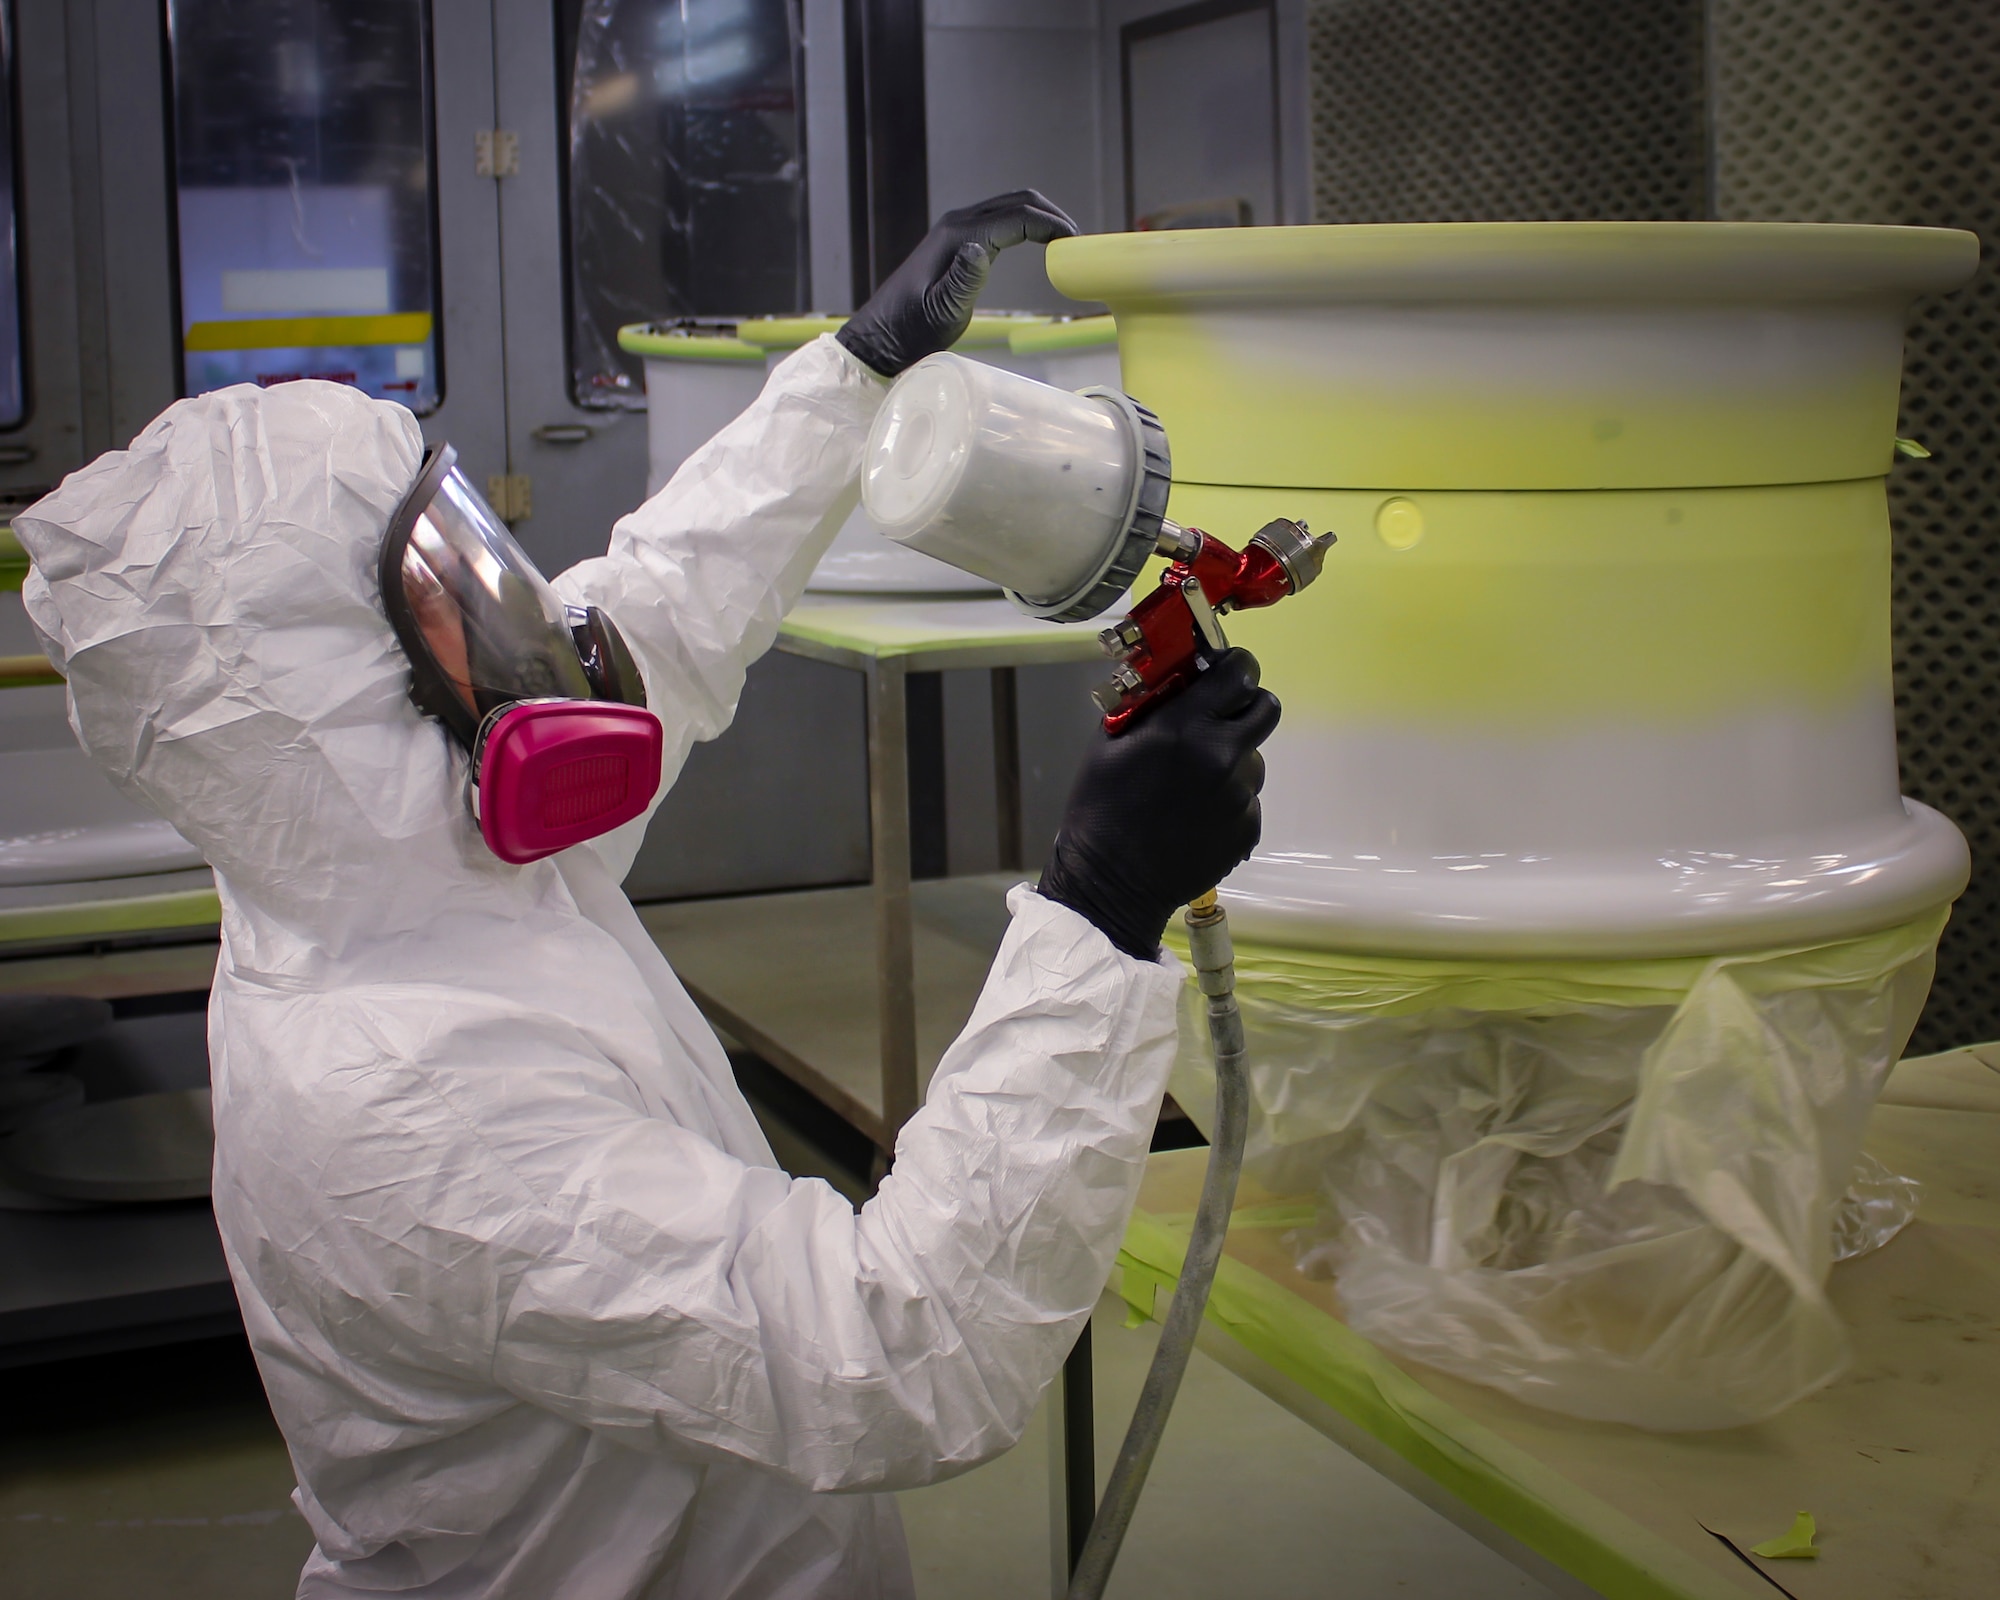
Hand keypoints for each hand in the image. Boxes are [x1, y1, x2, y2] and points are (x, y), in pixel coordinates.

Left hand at [836, 190, 1079, 377]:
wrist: (881, 336)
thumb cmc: (910, 330)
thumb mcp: (941, 312)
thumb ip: (962, 280)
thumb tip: (982, 248)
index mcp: (957, 237)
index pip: (1016, 216)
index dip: (1050, 224)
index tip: (1075, 242)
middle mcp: (957, 224)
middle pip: (1016, 201)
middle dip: (1050, 214)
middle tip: (1077, 240)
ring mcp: (956, 230)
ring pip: (1008, 207)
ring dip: (1039, 217)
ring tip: (1064, 241)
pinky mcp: (956, 242)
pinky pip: (998, 221)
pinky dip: (1024, 225)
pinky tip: (1037, 243)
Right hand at [1037, 650, 1279, 960]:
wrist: (1112, 881)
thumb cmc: (1101, 807)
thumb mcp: (1111, 741)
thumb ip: (1150, 704)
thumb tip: (1176, 676)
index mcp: (1186, 726)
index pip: (1241, 672)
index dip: (1236, 668)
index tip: (1225, 674)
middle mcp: (1222, 755)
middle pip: (1266, 708)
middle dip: (1245, 707)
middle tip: (1219, 722)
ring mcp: (1240, 794)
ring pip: (1254, 759)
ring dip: (1232, 761)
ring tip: (1195, 785)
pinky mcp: (1248, 828)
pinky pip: (1248, 799)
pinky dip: (1229, 802)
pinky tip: (1197, 816)